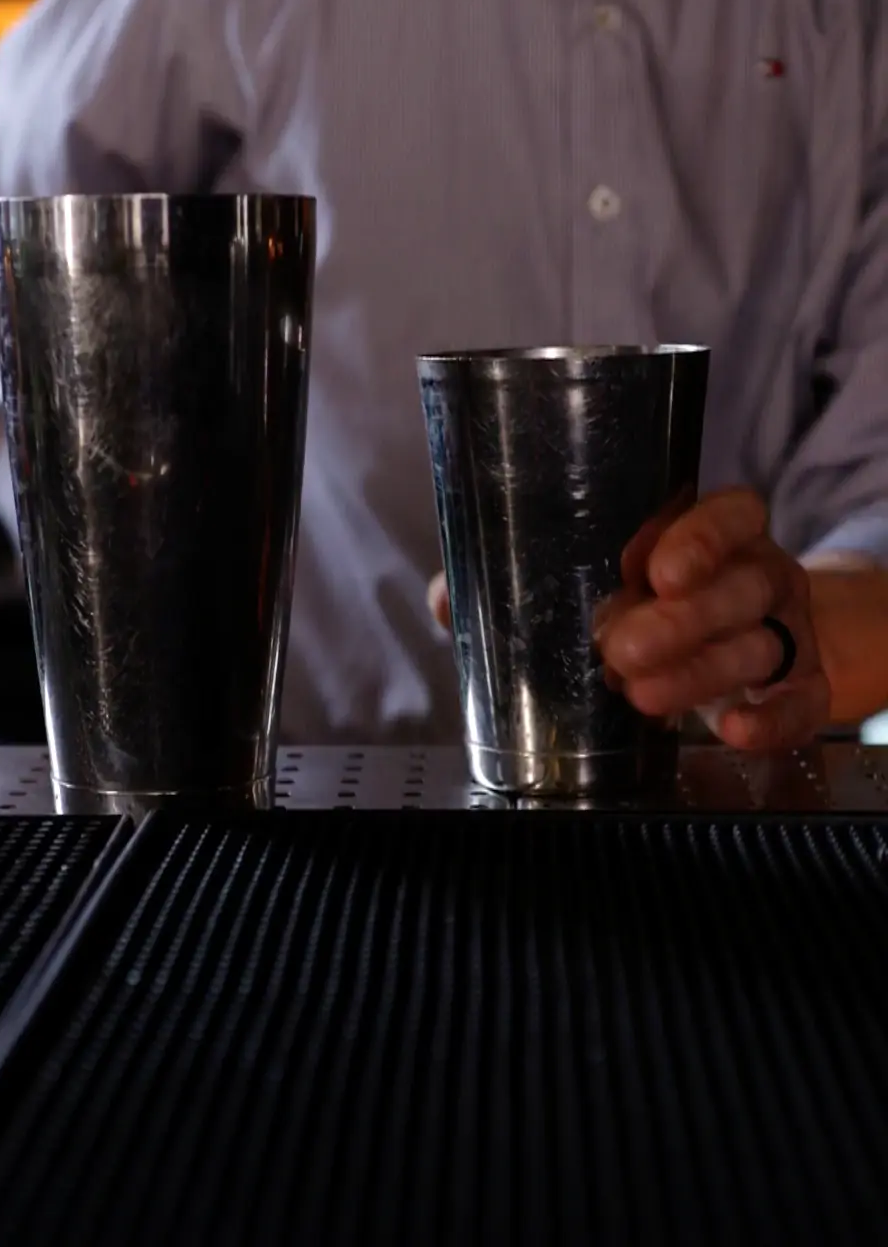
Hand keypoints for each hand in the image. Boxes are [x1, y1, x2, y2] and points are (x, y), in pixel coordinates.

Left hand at [426, 488, 830, 750]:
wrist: (751, 633)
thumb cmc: (660, 598)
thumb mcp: (609, 576)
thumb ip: (529, 582)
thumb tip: (445, 601)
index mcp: (718, 531)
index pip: (730, 514)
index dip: (702, 537)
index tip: (655, 568)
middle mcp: (758, 572)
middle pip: (739, 586)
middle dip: (682, 618)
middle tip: (620, 647)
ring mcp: (785, 630)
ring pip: (758, 646)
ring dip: (701, 673)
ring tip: (641, 697)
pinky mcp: (802, 685)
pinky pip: (801, 704)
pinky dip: (773, 721)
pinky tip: (732, 732)